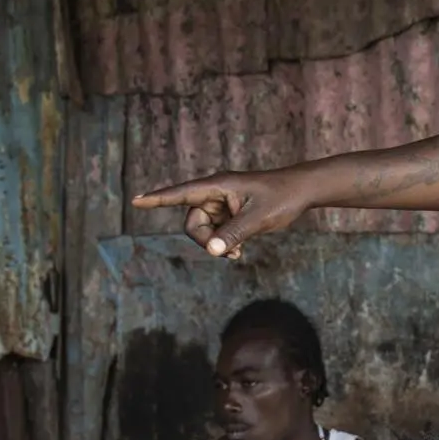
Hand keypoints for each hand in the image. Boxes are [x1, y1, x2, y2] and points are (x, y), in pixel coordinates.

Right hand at [131, 169, 313, 257]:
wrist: (302, 192)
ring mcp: (223, 204)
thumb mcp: (258, 219)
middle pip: (192, 221)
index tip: (136, 201)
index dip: (158, 199)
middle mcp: (216, 193)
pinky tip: (239, 251)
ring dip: (216, 244)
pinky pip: (216, 232)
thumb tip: (211, 251)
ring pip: (204, 230)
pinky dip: (224, 243)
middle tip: (227, 253)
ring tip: (237, 254)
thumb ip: (234, 234)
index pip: (181, 193)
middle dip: (205, 240)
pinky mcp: (231, 213)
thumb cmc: (282, 198)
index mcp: (218, 186)